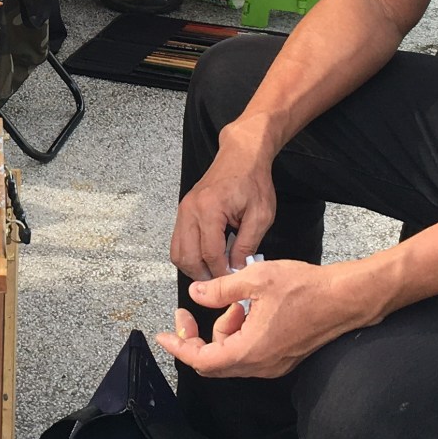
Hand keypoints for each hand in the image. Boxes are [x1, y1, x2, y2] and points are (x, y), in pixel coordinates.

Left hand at [156, 259, 375, 379]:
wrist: (345, 299)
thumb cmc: (305, 288)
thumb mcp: (256, 279)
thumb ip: (221, 289)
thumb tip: (195, 294)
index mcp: (250, 350)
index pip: (202, 360)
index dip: (179, 347)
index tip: (163, 335)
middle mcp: (261, 365)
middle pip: (213, 363)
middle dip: (196, 338)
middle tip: (190, 313)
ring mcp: (273, 365)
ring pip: (231, 357)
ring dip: (222, 332)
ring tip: (236, 303)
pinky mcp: (282, 358)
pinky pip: (248, 353)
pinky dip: (239, 334)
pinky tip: (249, 310)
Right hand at [169, 139, 275, 281]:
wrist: (241, 156)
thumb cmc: (253, 182)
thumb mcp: (260, 215)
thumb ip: (246, 245)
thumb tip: (236, 269)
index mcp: (209, 210)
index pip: (210, 254)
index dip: (221, 273)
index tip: (234, 282)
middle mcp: (190, 210)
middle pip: (187, 257)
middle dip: (204, 275)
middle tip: (222, 283)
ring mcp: (183, 210)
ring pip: (177, 252)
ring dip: (193, 267)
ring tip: (214, 272)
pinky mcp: (183, 211)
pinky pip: (178, 241)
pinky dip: (188, 255)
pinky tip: (206, 258)